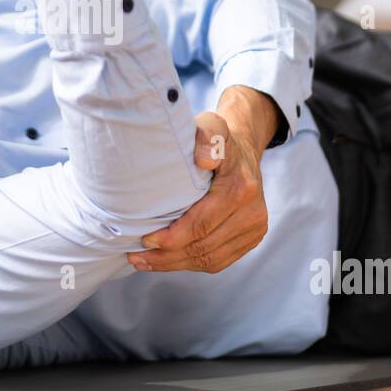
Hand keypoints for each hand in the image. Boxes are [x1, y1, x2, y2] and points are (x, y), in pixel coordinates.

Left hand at [126, 110, 269, 272]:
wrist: (244, 149)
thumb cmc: (218, 138)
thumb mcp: (211, 126)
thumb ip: (207, 136)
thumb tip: (204, 159)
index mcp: (242, 188)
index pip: (201, 224)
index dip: (171, 237)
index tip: (144, 240)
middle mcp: (253, 213)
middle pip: (203, 247)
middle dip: (166, 256)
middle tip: (135, 256)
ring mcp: (254, 229)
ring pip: (209, 260)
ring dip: (174, 264)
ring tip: (144, 262)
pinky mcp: (251, 239)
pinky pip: (218, 262)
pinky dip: (190, 264)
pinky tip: (167, 262)